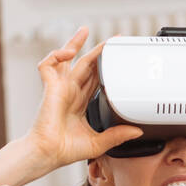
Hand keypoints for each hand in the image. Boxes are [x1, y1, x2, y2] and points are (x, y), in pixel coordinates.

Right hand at [24, 27, 142, 168]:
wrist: (48, 154)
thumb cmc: (66, 149)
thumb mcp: (99, 142)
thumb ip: (118, 135)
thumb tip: (137, 131)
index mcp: (80, 102)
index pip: (96, 78)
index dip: (106, 67)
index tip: (119, 58)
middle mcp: (70, 92)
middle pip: (85, 64)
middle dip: (98, 50)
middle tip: (113, 39)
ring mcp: (59, 88)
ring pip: (67, 58)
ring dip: (75, 43)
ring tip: (85, 30)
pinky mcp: (49, 88)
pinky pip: (48, 65)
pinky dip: (56, 55)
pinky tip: (68, 52)